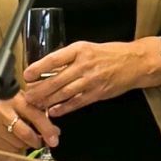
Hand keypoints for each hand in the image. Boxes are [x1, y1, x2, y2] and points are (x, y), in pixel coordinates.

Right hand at [0, 79, 59, 153]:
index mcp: (15, 100)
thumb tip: (54, 132)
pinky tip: (16, 140)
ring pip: (16, 144)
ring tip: (27, 138)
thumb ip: (38, 113)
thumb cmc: (6, 97)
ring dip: (26, 144)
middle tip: (42, 141)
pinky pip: (6, 148)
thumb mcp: (24, 99)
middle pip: (25, 134)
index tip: (54, 140)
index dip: (47, 130)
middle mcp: (3, 112)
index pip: (35, 117)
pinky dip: (14, 147)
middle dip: (37, 141)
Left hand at [22, 37, 160, 115]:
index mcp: (80, 50)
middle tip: (27, 95)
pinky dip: (64, 108)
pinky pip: (77, 102)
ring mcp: (91, 80)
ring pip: (64, 93)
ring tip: (36, 104)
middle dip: (39, 89)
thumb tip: (48, 67)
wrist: (134, 63)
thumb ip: (69, 58)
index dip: (38, 67)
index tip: (27, 74)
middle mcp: (84, 65)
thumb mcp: (87, 48)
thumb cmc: (110, 54)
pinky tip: (54, 111)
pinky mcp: (97, 93)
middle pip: (57, 79)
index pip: (54, 59)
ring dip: (48, 100)